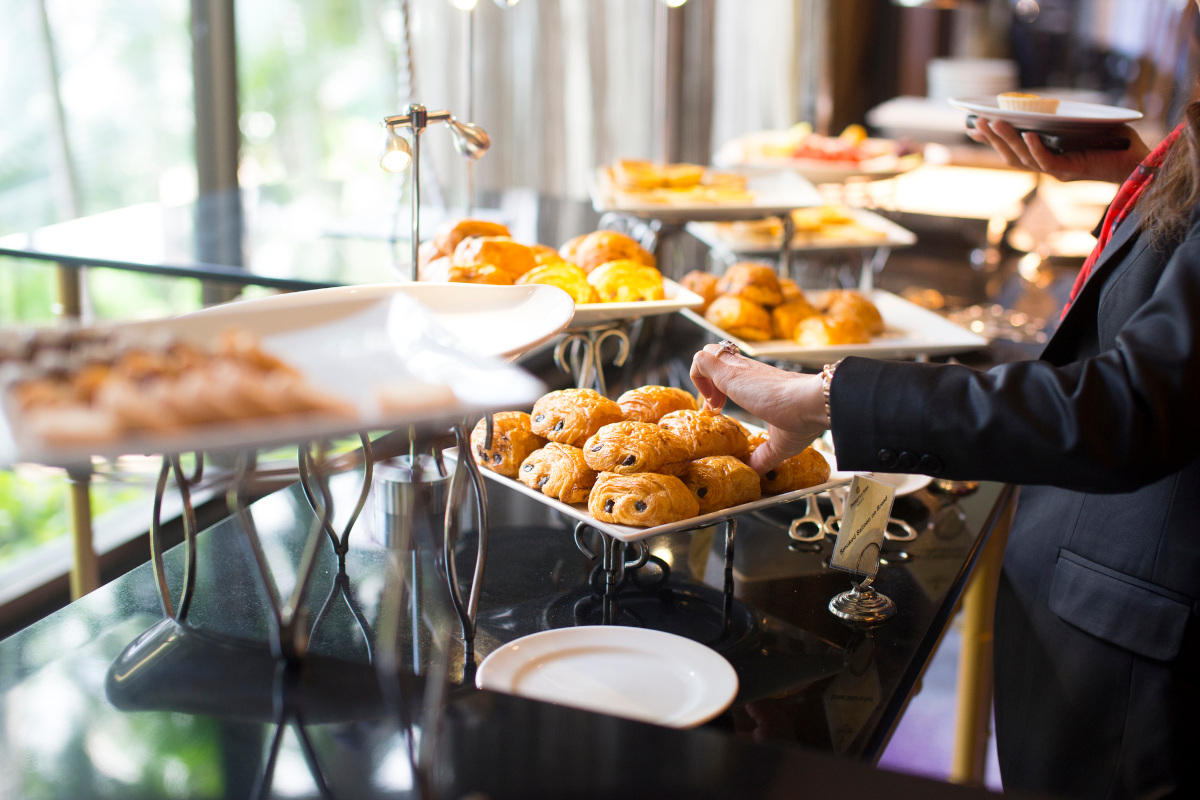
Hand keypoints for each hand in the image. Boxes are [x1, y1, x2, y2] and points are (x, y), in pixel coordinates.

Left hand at [690, 343, 826, 473]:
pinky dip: (698, 378)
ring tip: (715, 405)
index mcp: (757, 380)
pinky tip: (713, 403)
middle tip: (717, 406)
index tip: (721, 411)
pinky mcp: (729, 372)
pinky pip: (701, 360)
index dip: (718, 388)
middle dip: (708, 380)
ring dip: (702, 379)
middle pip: (715, 355)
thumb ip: (764, 457)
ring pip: (707, 353)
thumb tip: (755, 474)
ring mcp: (737, 368)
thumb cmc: (803, 419)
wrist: (811, 403)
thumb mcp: (779, 443)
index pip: (730, 368)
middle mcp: (746, 368)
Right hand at [967, 117, 1148, 183]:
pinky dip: (1036, 148)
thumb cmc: (1114, 142)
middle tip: (977, 122)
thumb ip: (1063, 119)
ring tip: (995, 123)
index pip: (1012, 150)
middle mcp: (1048, 166)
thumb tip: (1042, 103)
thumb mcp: (1083, 125)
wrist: (1138, 161)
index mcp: (1047, 156)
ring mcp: (1057, 170)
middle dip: (993, 139)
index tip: (973, 128)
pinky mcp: (1071, 171)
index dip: (992, 140)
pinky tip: (1028, 134)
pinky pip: (1047, 161)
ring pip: (1023, 159)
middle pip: (1011, 156)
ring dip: (1007, 141)